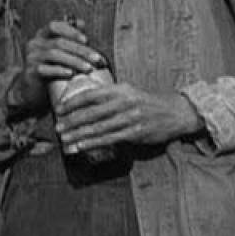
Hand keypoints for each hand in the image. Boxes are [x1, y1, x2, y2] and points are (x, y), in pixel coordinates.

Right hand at [7, 17, 105, 112]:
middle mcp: (34, 44)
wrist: (33, 90)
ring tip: (88, 68)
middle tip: (96, 59)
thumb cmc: (51, 68)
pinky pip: (45, 69)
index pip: (54, 26)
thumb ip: (69, 37)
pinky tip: (71, 74)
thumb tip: (81, 22)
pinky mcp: (30, 72)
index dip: (71, 31)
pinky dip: (59, 70)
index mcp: (42, 35)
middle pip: (59, 42)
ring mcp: (31, 57)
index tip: (86, 40)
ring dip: (75, 61)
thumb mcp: (59, 51)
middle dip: (80, 50)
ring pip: (54, 54)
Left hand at [54, 83, 204, 151]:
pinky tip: (82, 145)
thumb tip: (85, 102)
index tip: (59, 109)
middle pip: (91, 112)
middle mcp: (124, 102)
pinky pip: (109, 139)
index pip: (90, 94)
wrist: (176, 112)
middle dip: (72, 120)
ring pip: (98, 127)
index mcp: (120, 89)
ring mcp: (130, 118)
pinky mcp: (135, 132)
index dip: (72, 102)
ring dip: (79, 134)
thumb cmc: (148, 102)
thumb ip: (109, 96)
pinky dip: (93, 142)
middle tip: (58, 127)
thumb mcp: (129, 92)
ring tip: (65, 138)